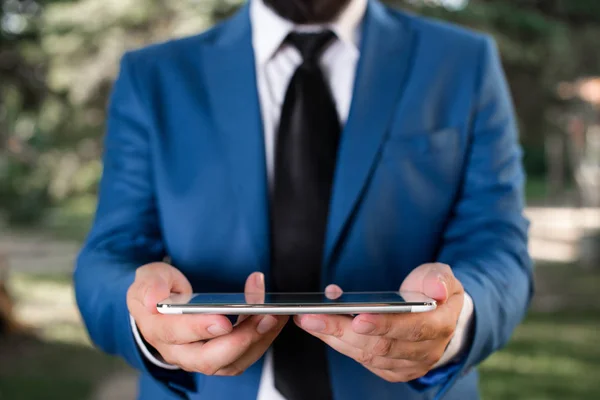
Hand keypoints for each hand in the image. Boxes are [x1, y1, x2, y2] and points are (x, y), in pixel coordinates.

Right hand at [127, 263, 287, 375]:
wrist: (163, 305)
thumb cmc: (159, 290)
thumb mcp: (149, 277)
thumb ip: (150, 285)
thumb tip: (152, 300)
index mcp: (158, 329)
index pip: (176, 334)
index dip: (200, 328)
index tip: (222, 319)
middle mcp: (179, 351)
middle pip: (208, 359)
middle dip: (240, 340)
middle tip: (262, 318)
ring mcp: (200, 357)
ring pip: (231, 361)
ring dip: (257, 340)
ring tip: (275, 316)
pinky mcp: (220, 357)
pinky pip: (243, 356)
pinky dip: (262, 339)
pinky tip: (274, 319)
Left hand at [295, 263, 463, 381]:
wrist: (440, 316)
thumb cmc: (433, 291)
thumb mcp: (442, 276)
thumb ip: (438, 279)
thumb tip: (436, 290)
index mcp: (440, 325)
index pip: (412, 329)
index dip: (384, 325)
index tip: (357, 318)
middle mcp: (425, 351)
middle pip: (380, 346)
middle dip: (342, 330)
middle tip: (313, 317)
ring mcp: (407, 364)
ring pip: (366, 355)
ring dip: (334, 338)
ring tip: (308, 320)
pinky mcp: (392, 370)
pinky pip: (362, 360)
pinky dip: (339, 343)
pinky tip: (321, 328)